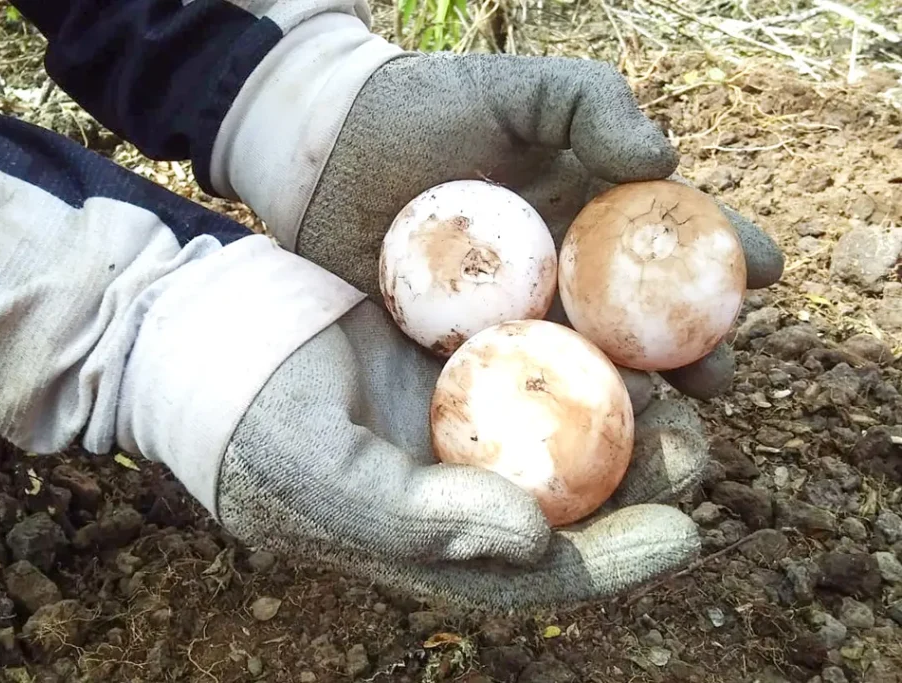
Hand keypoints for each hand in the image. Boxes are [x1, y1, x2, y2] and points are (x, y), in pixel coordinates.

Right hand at [211, 299, 706, 610]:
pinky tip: (614, 327)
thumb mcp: (320, 480)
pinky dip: (574, 351)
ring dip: (622, 414)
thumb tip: (535, 538)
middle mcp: (451, 487)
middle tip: (696, 446)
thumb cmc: (247, 417)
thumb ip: (418, 522)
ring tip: (680, 387)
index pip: (534, 575)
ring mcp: (452, 421)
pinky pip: (526, 360)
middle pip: (565, 502)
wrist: (199, 334)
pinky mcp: (448, 360)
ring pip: (558, 429)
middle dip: (638, 486)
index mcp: (425, 540)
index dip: (613, 562)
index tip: (685, 537)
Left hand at [296, 53, 783, 401]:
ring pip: (590, 372)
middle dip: (694, 351)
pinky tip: (578, 446)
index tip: (768, 269)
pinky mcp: (463, 360)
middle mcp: (563, 277)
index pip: (672, 237)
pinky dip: (551, 422)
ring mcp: (515, 324)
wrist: (322, 158)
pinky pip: (516, 395)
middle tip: (721, 376)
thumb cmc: (419, 112)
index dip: (726, 252)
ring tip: (668, 425)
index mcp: (587, 215)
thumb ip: (591, 104)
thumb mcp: (513, 92)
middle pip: (645, 323)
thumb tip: (666, 161)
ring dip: (635, 403)